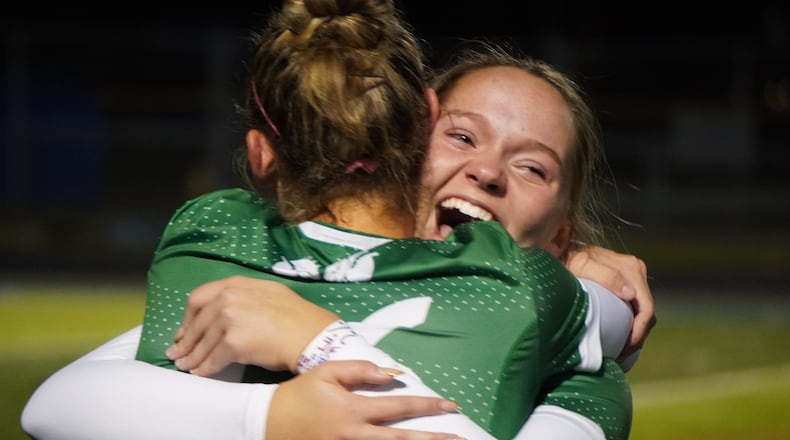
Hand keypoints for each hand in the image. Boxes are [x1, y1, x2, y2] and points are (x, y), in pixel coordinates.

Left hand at [167, 275, 339, 374]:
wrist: (310, 334)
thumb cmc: (296, 316)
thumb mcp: (268, 293)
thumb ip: (244, 297)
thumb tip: (225, 312)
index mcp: (236, 284)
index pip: (199, 297)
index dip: (189, 317)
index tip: (184, 329)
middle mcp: (228, 298)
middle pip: (196, 322)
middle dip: (185, 340)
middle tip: (178, 351)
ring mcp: (229, 319)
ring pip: (202, 343)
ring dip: (191, 357)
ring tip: (185, 366)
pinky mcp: (232, 343)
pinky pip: (212, 359)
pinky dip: (204, 368)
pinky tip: (200, 373)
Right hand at [268, 360, 463, 439]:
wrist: (266, 424)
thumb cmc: (299, 396)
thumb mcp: (326, 373)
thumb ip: (359, 370)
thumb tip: (392, 373)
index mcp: (353, 410)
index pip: (398, 406)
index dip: (426, 405)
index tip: (449, 405)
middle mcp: (355, 435)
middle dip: (434, 439)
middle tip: (460, 438)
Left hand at [565, 245, 656, 361]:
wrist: (559, 250)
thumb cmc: (567, 259)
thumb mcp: (582, 266)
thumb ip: (606, 276)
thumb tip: (631, 294)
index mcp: (631, 268)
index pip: (646, 309)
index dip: (639, 333)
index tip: (625, 350)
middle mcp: (637, 270)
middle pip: (647, 312)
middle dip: (637, 336)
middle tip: (621, 355)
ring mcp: (633, 276)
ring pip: (643, 312)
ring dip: (635, 332)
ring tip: (619, 351)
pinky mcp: (627, 282)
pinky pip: (636, 308)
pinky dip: (631, 324)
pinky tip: (619, 338)